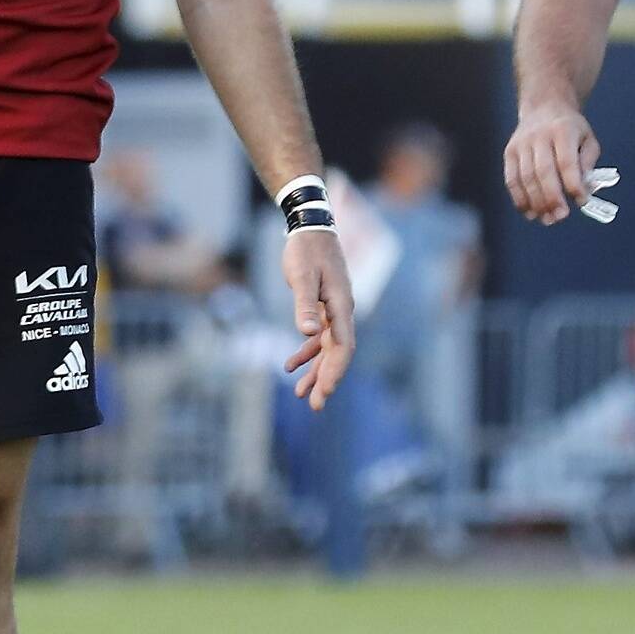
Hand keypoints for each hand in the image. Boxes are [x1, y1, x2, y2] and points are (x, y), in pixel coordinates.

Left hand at [275, 225, 353, 408]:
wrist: (310, 228)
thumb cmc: (306, 250)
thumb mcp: (302, 276)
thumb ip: (304, 304)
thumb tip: (305, 333)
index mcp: (342, 306)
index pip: (343, 346)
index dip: (334, 371)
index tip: (323, 392)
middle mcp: (342, 312)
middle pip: (338, 353)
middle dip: (327, 380)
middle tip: (315, 406)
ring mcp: (334, 311)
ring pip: (328, 349)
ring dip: (316, 371)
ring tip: (302, 394)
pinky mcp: (323, 307)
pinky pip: (318, 337)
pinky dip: (307, 353)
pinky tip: (292, 366)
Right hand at [499, 99, 605, 226]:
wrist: (544, 106)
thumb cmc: (570, 129)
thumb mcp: (587, 139)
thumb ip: (589, 163)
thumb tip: (586, 188)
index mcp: (563, 130)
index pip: (566, 161)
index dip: (573, 184)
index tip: (582, 200)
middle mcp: (539, 135)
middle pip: (544, 171)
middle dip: (552, 197)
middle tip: (561, 216)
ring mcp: (521, 144)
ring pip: (526, 178)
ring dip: (536, 202)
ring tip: (547, 219)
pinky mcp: (509, 152)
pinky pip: (511, 179)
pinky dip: (519, 198)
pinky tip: (529, 212)